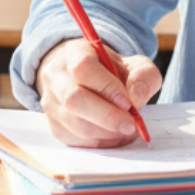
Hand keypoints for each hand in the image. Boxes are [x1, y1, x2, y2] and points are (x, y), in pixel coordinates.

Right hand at [35, 38, 162, 147]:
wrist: (88, 77)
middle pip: (74, 99)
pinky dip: (98, 142)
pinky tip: (115, 136)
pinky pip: (73, 139)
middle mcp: (56, 77)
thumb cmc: (112, 70)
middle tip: (130, 125)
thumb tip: (136, 97)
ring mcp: (50, 103)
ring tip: (126, 130)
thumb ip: (143, 76)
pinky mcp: (53, 125)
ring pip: (73, 123)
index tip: (128, 102)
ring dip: (104, 132)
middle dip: (106, 116)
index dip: (106, 87)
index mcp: (75, 53)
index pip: (84, 69)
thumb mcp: (135, 64)